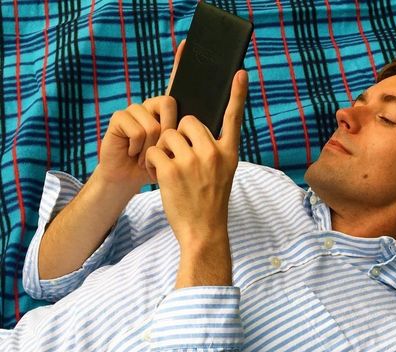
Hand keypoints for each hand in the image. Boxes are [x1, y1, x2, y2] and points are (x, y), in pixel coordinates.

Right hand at [93, 41, 185, 192]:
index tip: (186, 43)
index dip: (180, 64)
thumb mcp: (181, 154)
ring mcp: (135, 110)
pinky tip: (132, 153)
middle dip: (170, 135)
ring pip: (154, 124)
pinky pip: (138, 130)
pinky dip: (138, 149)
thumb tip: (212, 122)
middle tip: (164, 153)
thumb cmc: (159, 168)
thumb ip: (192, 136)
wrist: (130, 180)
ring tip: (146, 157)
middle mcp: (151, 106)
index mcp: (168, 112)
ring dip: (153, 149)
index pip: (176, 85)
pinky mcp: (120, 118)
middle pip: (170, 104)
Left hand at [145, 69, 247, 252]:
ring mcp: (193, 161)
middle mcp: (213, 153)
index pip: (234, 118)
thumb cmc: (210, 202)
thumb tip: (193, 128)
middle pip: (188, 121)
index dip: (237, 94)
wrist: (203, 230)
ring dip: (164, 150)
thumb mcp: (223, 173)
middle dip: (179, 135)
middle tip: (181, 158)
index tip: (239, 72)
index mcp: (228, 153)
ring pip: (168, 135)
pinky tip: (159, 176)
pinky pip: (154, 151)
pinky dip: (151, 162)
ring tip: (170, 170)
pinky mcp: (172, 170)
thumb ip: (214, 150)